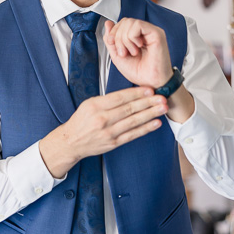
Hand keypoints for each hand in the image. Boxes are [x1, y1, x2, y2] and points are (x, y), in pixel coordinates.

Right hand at [39, 87, 167, 177]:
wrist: (71, 142)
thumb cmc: (81, 121)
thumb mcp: (89, 104)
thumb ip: (108, 100)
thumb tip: (131, 94)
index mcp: (95, 106)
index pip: (120, 97)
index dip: (137, 93)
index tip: (149, 90)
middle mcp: (102, 119)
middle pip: (129, 109)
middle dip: (148, 102)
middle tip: (162, 97)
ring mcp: (108, 132)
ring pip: (133, 121)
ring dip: (150, 114)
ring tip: (162, 108)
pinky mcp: (113, 143)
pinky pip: (132, 135)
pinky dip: (145, 129)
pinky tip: (155, 123)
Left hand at [103, 18, 172, 88]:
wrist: (150, 84)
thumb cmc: (139, 73)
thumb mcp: (117, 55)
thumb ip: (112, 40)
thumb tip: (108, 24)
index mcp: (136, 37)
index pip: (122, 23)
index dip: (114, 32)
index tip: (113, 45)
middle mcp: (144, 33)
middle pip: (125, 21)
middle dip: (118, 37)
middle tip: (124, 52)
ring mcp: (151, 32)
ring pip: (130, 22)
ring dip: (125, 39)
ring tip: (132, 52)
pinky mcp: (157, 33)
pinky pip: (137, 25)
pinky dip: (132, 37)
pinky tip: (138, 47)